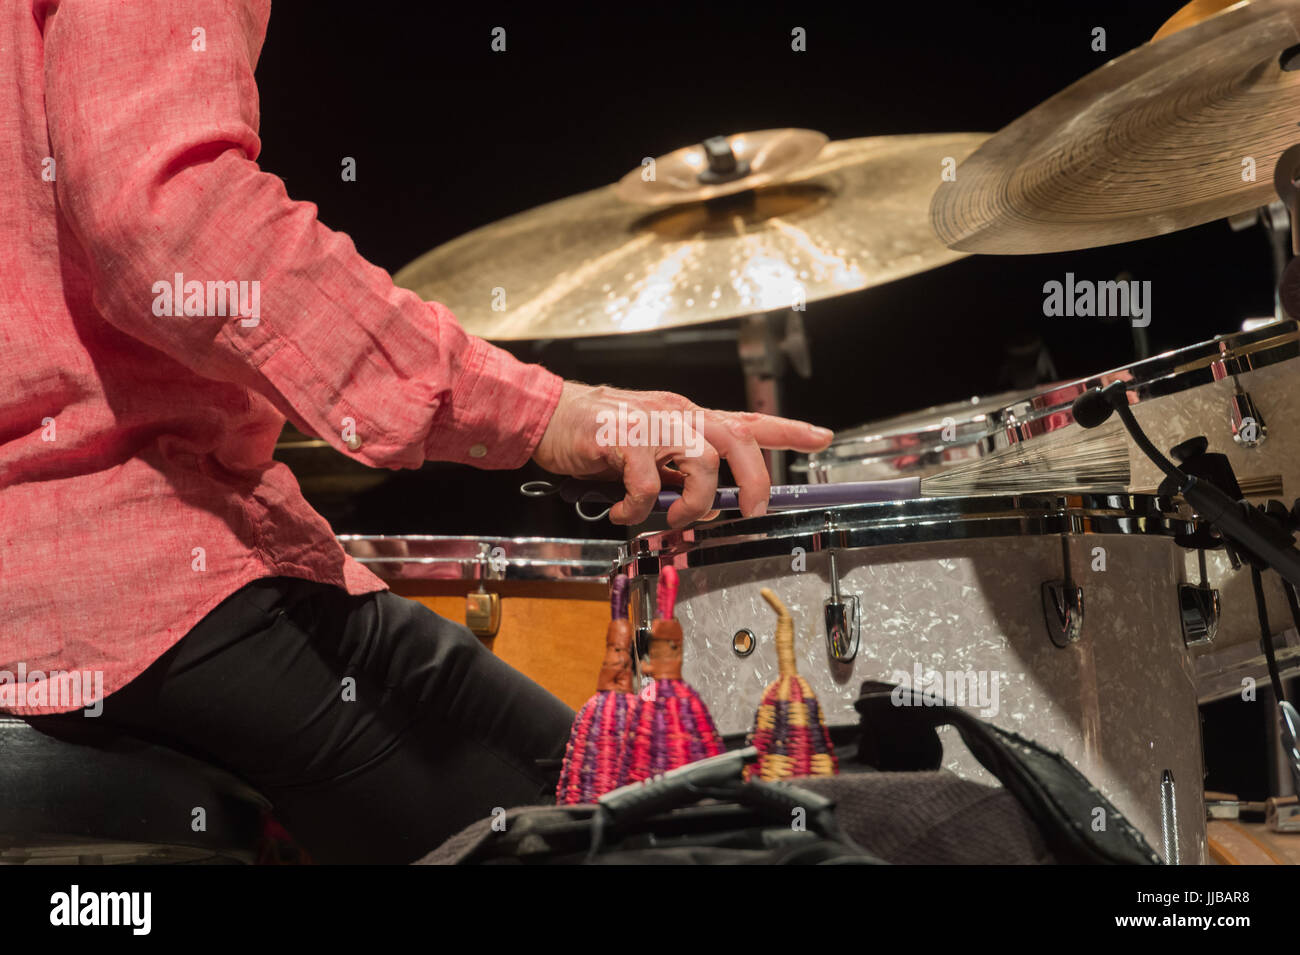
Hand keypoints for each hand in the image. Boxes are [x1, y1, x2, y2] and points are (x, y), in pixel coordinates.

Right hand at [532, 381, 833, 526]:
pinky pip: (647, 481)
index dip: (788, 430)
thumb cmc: (601, 437)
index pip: (748, 421)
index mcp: (689, 419)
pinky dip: (640, 507)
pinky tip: (625, 511)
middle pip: (737, 441)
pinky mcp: (621, 437)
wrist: (549, 417)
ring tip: (674, 519)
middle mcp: (677, 415)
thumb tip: (708, 502)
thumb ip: (680, 470)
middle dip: (754, 481)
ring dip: (695, 502)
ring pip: (701, 462)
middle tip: (750, 511)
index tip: (822, 436)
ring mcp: (651, 423)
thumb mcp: (651, 451)